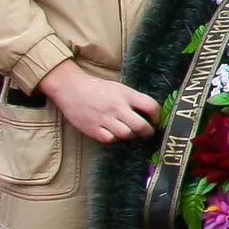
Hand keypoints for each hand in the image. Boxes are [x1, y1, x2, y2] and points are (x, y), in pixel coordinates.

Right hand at [40, 62, 156, 143]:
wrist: (71, 88)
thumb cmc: (98, 88)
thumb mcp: (120, 88)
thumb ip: (134, 99)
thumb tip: (150, 114)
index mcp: (126, 94)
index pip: (151, 106)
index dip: (157, 117)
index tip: (155, 121)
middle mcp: (117, 107)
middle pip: (141, 126)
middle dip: (148, 132)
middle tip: (147, 133)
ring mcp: (104, 119)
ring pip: (126, 134)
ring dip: (131, 136)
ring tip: (130, 132)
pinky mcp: (93, 129)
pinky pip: (110, 139)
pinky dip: (114, 138)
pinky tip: (114, 133)